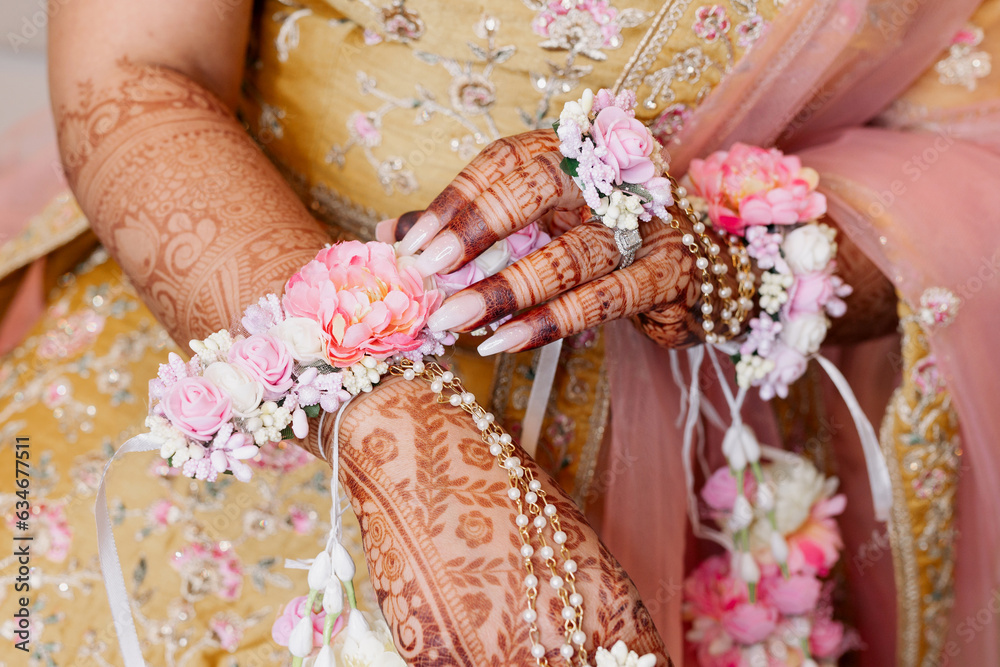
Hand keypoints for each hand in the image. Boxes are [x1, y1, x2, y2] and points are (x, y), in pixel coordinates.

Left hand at [377, 132, 716, 353]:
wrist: (695, 270)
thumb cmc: (599, 246)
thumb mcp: (535, 228)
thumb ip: (466, 231)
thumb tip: (391, 238)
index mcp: (573, 154)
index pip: (507, 160)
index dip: (457, 198)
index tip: (414, 243)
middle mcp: (610, 177)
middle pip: (541, 187)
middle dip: (479, 228)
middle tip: (430, 271)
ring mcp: (645, 223)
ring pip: (570, 253)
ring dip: (505, 290)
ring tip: (452, 321)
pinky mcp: (668, 272)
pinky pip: (604, 299)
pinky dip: (550, 322)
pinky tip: (503, 342)